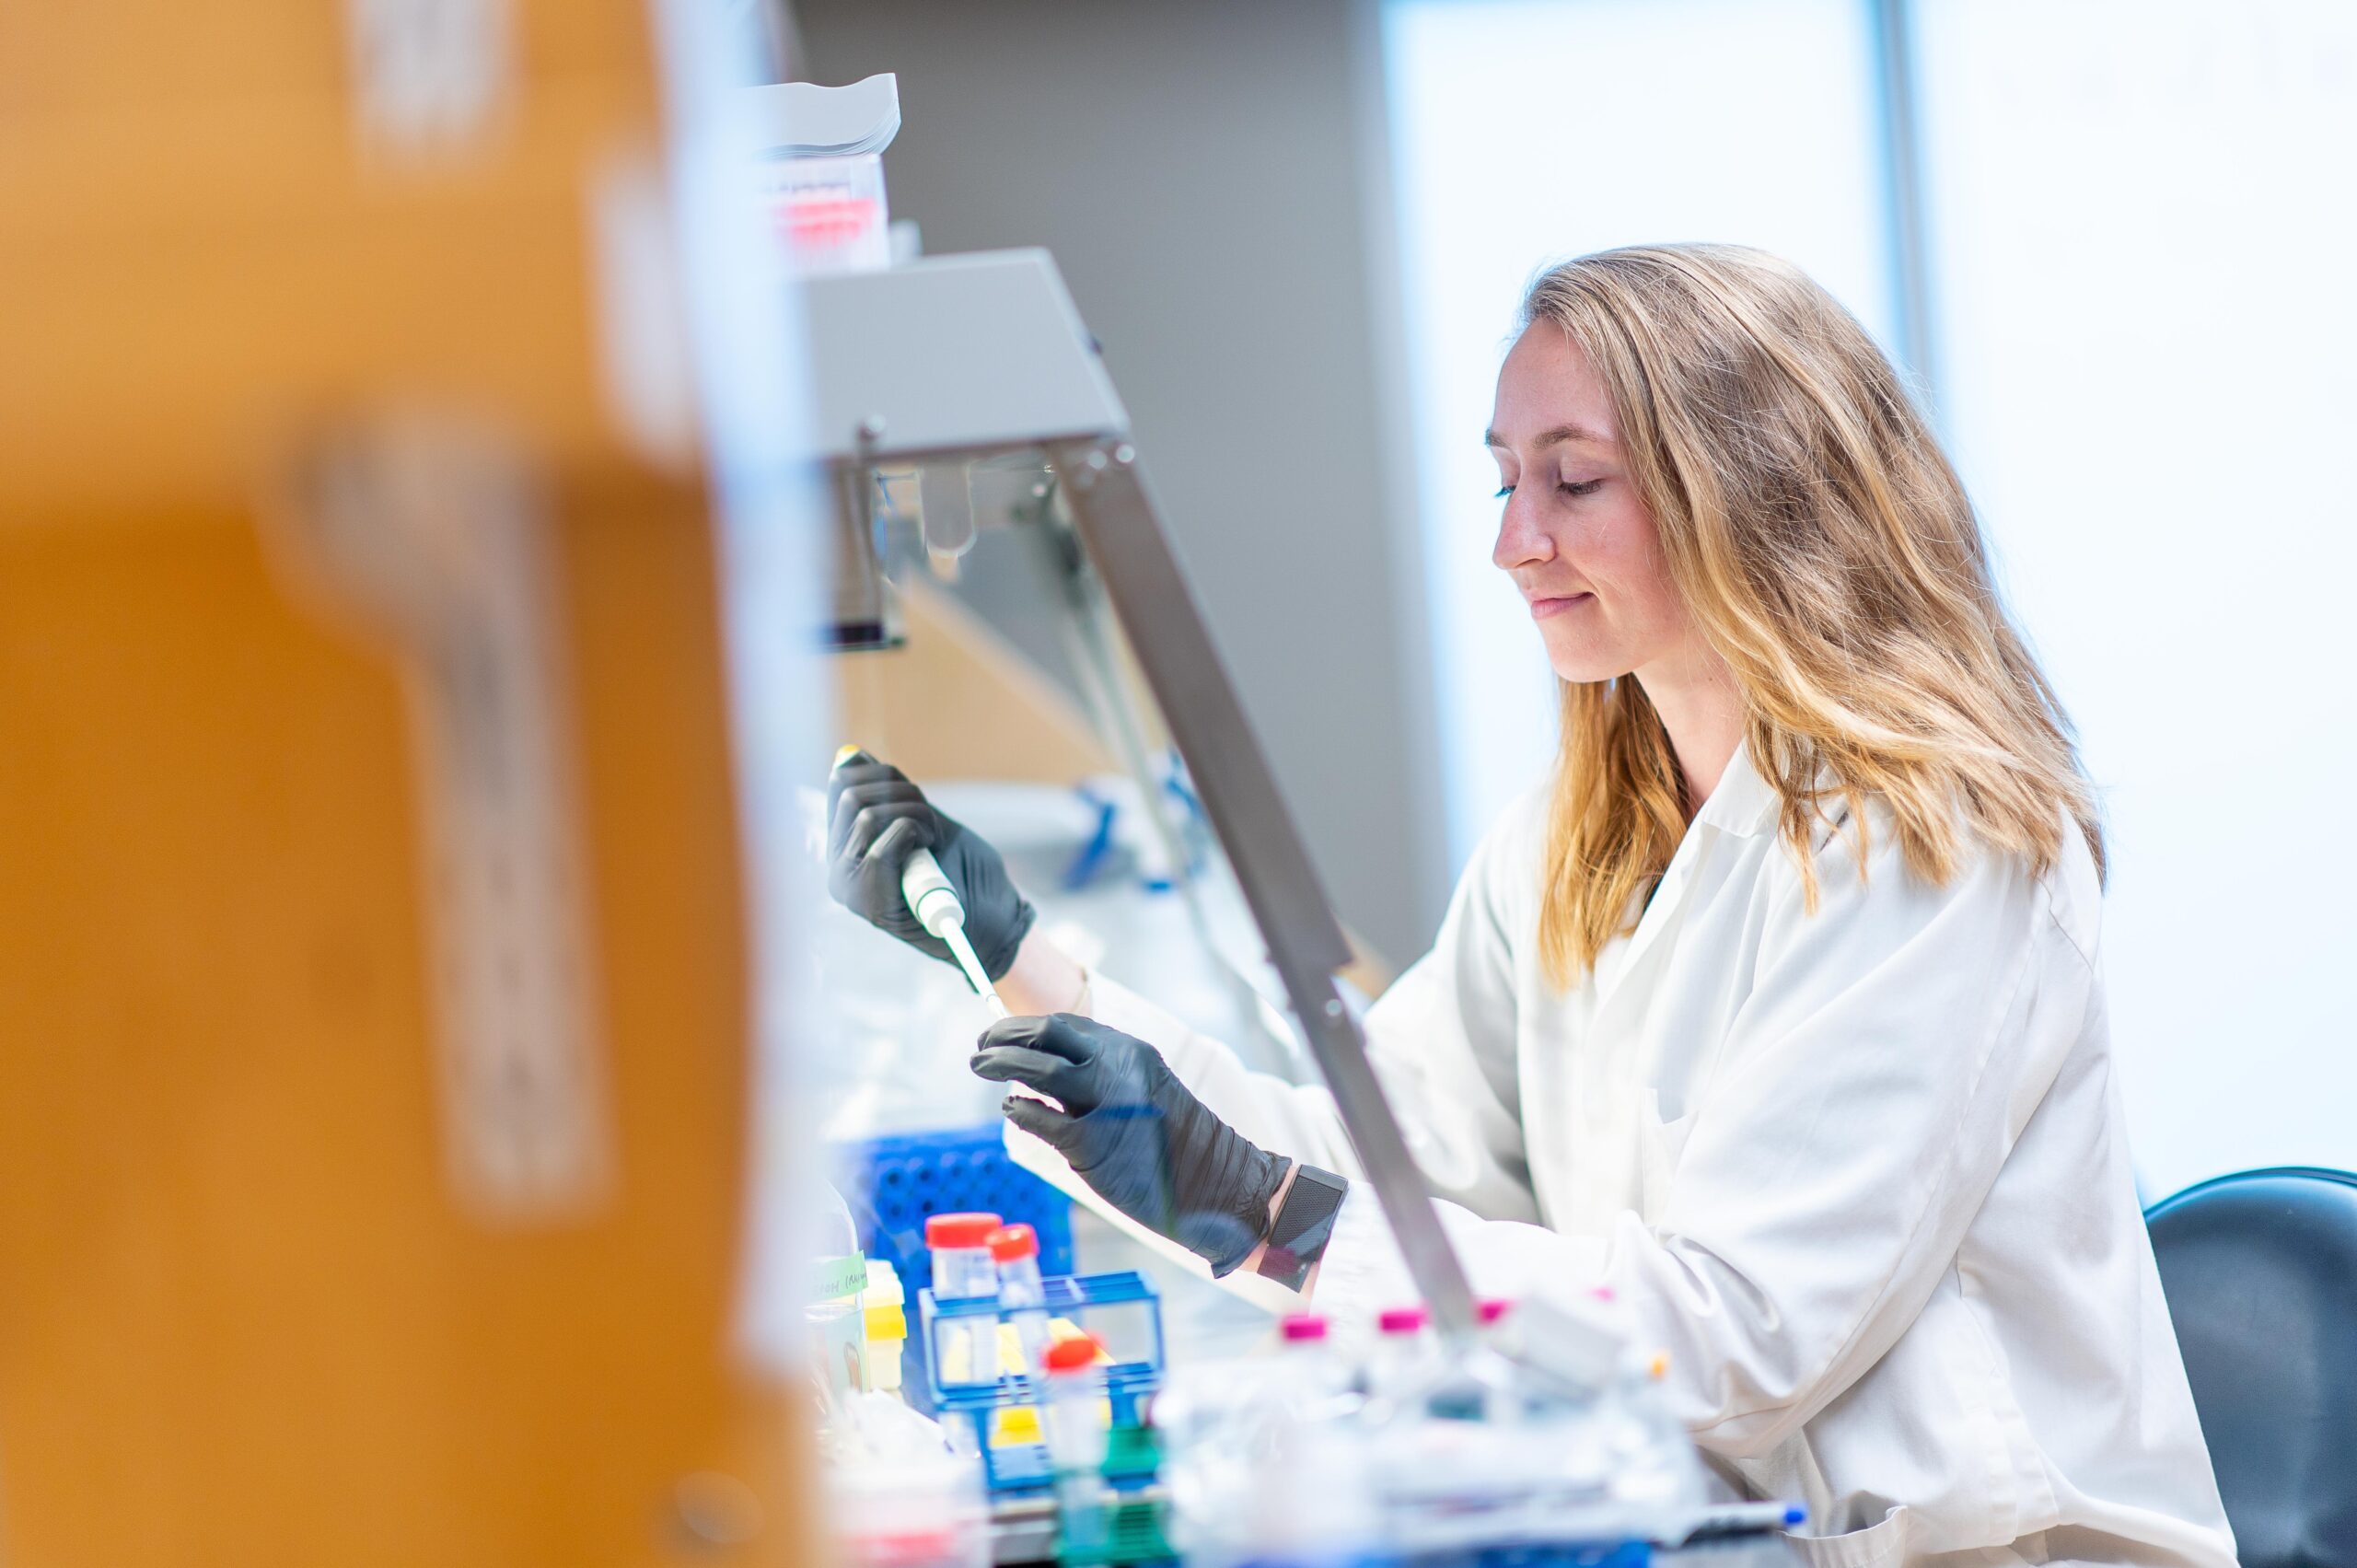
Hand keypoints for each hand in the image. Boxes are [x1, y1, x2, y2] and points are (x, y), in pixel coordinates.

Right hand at [826, 751, 1035, 980]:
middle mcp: (837, 868)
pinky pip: (882, 849)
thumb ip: (885, 793)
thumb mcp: (922, 819)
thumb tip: (849, 756)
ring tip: (935, 839)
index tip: (915, 796)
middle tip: (931, 820)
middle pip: (850, 795)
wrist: (993, 921)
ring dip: (916, 815)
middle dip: (903, 793)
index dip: (882, 774)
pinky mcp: (868, 904)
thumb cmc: (961, 871)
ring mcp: (849, 888)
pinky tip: (932, 850)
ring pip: (867, 816)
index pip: (840, 783)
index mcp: (844, 846)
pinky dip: (915, 836)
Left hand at [973, 1013, 1286, 1275]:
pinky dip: (1020, 1109)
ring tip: (979, 1064)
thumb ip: (1102, 1076)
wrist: (1218, 1184)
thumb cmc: (1176, 1144)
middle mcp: (1119, 1067)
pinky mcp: (1095, 1142)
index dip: (1024, 1027)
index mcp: (1131, 1050)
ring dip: (1001, 1063)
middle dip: (1005, 1036)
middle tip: (980, 1046)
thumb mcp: (1145, 1091)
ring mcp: (1108, 1102)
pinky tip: (1011, 1108)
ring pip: (1039, 1069)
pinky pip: (1042, 1118)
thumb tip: (1043, 1067)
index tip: (998, 1033)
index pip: (1065, 1025)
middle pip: (1047, 1035)